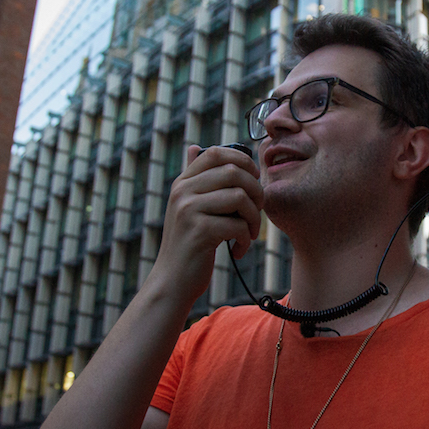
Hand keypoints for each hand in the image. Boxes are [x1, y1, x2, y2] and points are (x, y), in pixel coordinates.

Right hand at [146, 144, 262, 302]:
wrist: (173, 282)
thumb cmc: (188, 244)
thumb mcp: (187, 207)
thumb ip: (194, 179)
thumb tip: (195, 147)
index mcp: (183, 183)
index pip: (216, 153)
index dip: (242, 161)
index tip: (252, 180)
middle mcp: (182, 192)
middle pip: (234, 172)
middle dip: (256, 191)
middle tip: (256, 212)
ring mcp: (188, 210)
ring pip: (240, 197)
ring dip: (253, 218)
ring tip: (249, 234)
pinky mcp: (199, 231)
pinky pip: (237, 224)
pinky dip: (245, 238)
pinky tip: (239, 250)